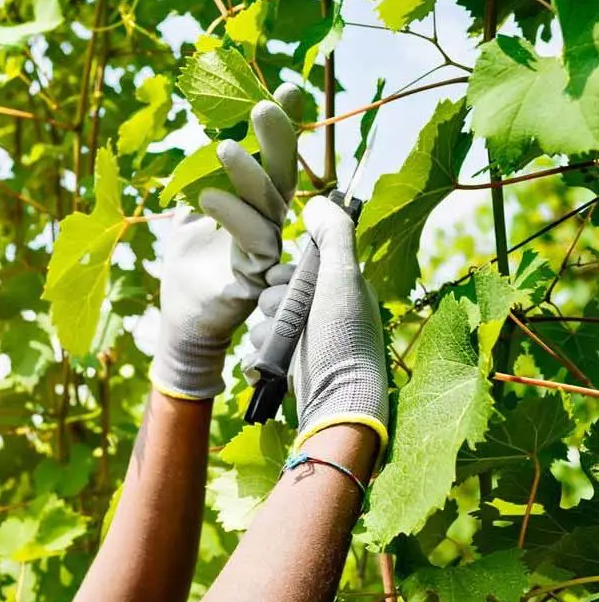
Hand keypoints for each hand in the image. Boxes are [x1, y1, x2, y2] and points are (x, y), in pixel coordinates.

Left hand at [151, 83, 302, 400]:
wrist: (181, 318)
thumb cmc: (187, 264)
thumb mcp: (186, 212)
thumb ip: (198, 177)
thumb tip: (205, 134)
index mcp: (258, 205)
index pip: (276, 160)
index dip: (284, 127)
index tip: (288, 87)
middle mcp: (271, 224)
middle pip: (283, 176)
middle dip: (278, 138)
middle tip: (263, 106)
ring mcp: (268, 252)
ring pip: (271, 206)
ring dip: (248, 174)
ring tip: (222, 148)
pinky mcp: (258, 279)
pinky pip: (255, 243)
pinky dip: (234, 217)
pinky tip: (208, 198)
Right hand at [249, 196, 389, 448]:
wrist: (335, 402)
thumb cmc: (344, 339)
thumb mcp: (343, 280)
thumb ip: (334, 236)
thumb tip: (319, 199)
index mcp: (338, 289)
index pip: (294, 267)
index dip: (284, 275)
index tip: (287, 284)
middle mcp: (321, 313)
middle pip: (272, 293)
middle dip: (273, 306)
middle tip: (288, 320)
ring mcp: (303, 342)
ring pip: (262, 323)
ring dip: (266, 334)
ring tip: (283, 349)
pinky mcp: (287, 367)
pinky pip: (257, 352)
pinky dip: (260, 359)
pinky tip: (273, 367)